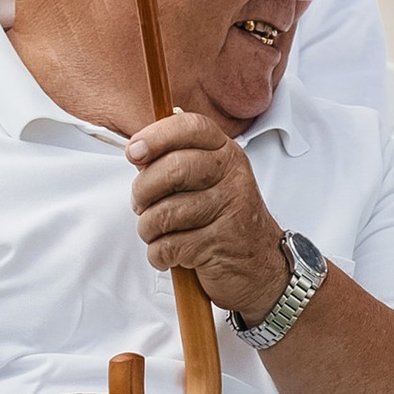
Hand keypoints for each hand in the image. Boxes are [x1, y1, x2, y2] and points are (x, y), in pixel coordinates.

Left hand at [124, 108, 290, 323]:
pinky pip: (168, 246)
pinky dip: (160, 255)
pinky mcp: (221, 243)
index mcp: (226, 154)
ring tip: (160, 233)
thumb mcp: (207, 181)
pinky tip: (173, 254)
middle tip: (141, 204)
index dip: (156, 136)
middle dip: (143, 191)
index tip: (133, 152)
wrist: (259, 266)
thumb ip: (174, 162)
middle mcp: (232, 176)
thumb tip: (138, 153)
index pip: (191, 127)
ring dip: (149, 229)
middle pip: (173, 169)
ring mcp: (230, 209)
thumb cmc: (222, 220)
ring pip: (164, 213)